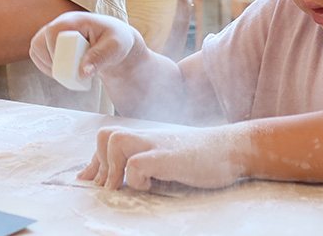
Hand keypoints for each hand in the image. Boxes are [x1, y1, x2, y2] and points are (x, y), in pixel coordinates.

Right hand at [29, 11, 141, 84]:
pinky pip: (37, 54)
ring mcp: (54, 32)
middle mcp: (61, 23)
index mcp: (75, 20)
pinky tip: (60, 72)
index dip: (56, 52)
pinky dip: (45, 66)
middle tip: (71, 73)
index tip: (71, 67)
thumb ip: (100, 57)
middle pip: (40, 42)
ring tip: (65, 73)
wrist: (114, 42)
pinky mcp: (51, 42)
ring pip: (36, 48)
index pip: (53, 32)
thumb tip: (83, 72)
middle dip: (53, 62)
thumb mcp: (115, 48)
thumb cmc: (116, 41)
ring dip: (47, 64)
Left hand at [79, 125, 244, 190]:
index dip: (95, 161)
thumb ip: (148, 165)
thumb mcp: (169, 159)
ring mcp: (157, 144)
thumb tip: (123, 182)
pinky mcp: (168, 156)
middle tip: (106, 186)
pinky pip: (137, 163)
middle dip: (98, 162)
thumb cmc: (203, 158)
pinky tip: (148, 185)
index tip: (89, 179)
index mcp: (146, 138)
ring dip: (112, 167)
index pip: (108, 139)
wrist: (233, 148)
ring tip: (119, 187)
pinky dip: (137, 178)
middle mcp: (147, 137)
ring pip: (115, 141)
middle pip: (106, 135)